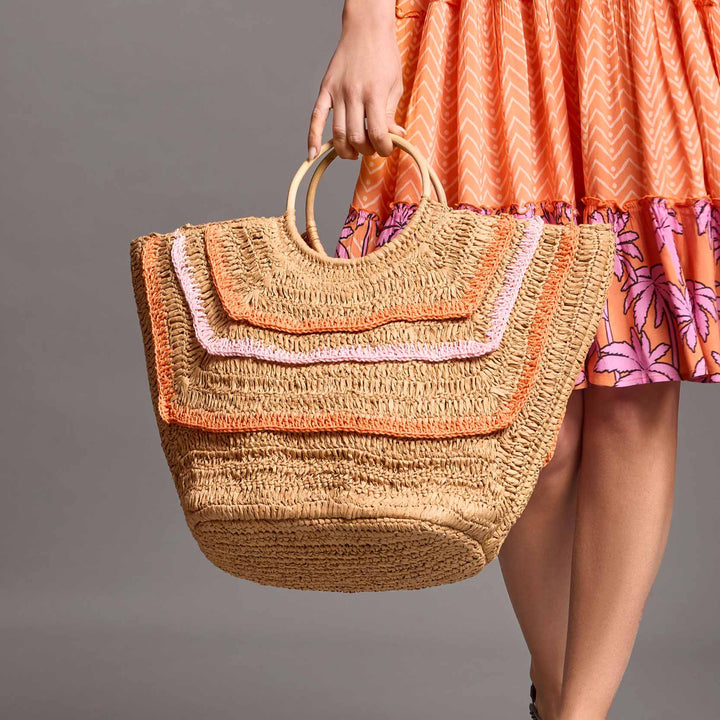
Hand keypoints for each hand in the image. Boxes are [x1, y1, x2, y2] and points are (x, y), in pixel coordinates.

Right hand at [307, 0, 405, 161]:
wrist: (366, 28)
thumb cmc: (384, 56)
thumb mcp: (395, 85)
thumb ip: (391, 114)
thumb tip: (395, 137)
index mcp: (375, 93)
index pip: (377, 133)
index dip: (383, 148)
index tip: (387, 148)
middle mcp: (354, 94)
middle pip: (355, 137)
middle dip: (366, 150)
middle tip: (371, 148)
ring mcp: (337, 92)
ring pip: (337, 133)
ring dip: (346, 150)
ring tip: (354, 152)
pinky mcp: (325, 89)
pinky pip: (316, 118)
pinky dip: (312, 138)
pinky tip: (313, 154)